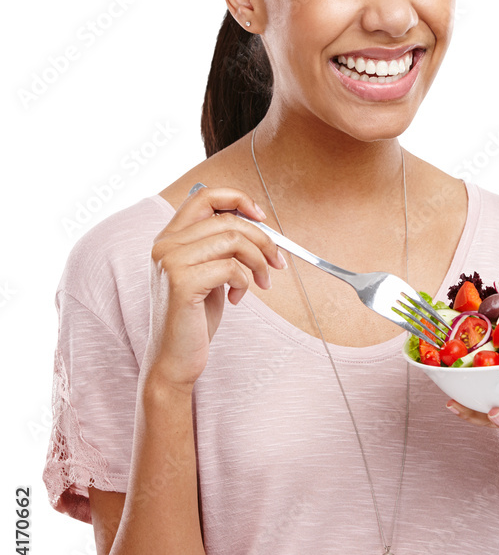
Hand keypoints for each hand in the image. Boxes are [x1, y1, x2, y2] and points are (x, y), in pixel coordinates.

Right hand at [142, 185, 287, 392]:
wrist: (174, 359)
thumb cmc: (193, 319)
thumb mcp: (207, 274)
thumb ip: (219, 247)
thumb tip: (256, 224)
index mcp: (169, 238)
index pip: (204, 196)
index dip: (238, 199)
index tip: (262, 217)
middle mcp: (165, 245)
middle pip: (228, 219)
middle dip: (263, 239)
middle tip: (277, 262)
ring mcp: (170, 262)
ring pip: (233, 240)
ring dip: (259, 262)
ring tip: (261, 283)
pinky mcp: (182, 283)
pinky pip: (231, 268)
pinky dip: (245, 283)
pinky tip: (237, 299)